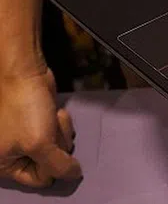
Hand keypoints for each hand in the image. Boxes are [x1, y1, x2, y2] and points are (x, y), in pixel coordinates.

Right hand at [0, 68, 81, 187]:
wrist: (25, 74)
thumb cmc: (24, 107)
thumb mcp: (40, 144)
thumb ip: (58, 165)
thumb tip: (74, 174)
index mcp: (5, 164)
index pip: (40, 179)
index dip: (52, 165)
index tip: (49, 147)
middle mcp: (15, 153)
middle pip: (52, 161)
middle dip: (56, 143)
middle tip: (46, 129)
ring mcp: (29, 137)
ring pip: (58, 145)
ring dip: (59, 131)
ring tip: (48, 118)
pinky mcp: (40, 123)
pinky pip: (59, 131)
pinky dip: (60, 122)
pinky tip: (53, 112)